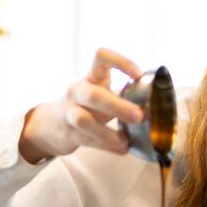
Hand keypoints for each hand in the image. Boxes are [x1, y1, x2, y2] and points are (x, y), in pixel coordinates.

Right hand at [18, 47, 145, 162]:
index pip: (101, 57)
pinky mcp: (69, 133)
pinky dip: (107, 146)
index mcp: (91, 77)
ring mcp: (70, 113)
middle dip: (117, 105)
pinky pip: (88, 140)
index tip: (138, 75)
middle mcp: (78, 92)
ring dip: (107, 132)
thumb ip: (123, 95)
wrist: (50, 124)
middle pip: (93, 94)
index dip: (121, 62)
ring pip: (83, 120)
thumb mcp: (101, 92)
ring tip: (125, 142)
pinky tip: (122, 149)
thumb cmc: (86, 105)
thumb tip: (156, 106)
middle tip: (139, 116)